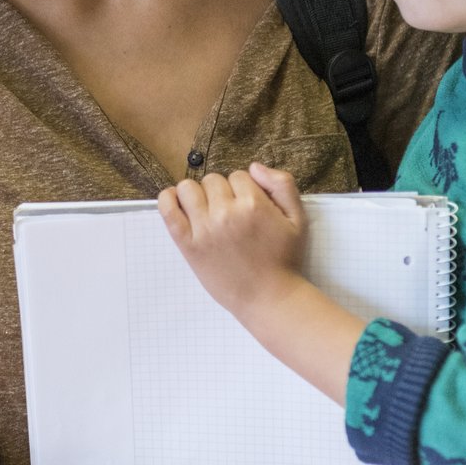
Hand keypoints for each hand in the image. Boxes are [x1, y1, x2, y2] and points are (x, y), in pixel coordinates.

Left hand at [158, 163, 305, 315]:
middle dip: (221, 192)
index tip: (247, 205)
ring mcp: (204, 228)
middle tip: (229, 213)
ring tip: (206, 210)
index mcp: (253, 204)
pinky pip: (168, 210)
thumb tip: (254, 166)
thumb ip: (282, 185)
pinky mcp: (188, 244)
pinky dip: (168, 200)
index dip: (243, 189)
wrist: (268, 298)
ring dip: (196, 194)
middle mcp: (226, 213)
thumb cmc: (284, 259)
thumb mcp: (298, 219)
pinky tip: (176, 202)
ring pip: (188, 188)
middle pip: (212, 180)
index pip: (238, 175)